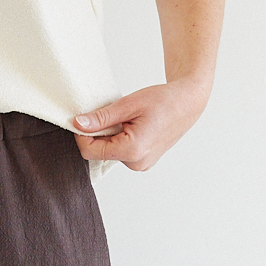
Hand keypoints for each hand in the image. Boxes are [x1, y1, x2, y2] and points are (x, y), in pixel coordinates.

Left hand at [72, 77, 210, 171]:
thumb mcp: (128, 104)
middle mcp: (136, 163)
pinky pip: (121, 152)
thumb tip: (78, 124)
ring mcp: (141, 164)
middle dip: (98, 133)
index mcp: (132, 150)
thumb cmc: (164, 101)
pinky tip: (132, 126)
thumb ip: (102, 118)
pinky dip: (120, 139)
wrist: (187, 104)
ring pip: (110, 152)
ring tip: (126, 119)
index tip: (82, 118)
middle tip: (111, 114)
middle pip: (100, 152)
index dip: (81, 134)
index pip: (90, 151)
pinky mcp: (143, 162)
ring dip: (110, 135)